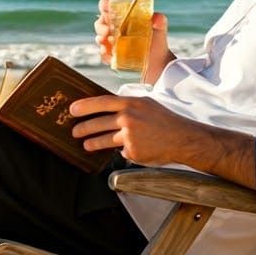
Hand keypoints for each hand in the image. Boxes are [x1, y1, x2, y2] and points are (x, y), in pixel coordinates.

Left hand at [69, 94, 255, 187]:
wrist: (183, 138)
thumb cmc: (164, 120)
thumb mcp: (145, 104)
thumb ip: (127, 106)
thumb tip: (105, 108)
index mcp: (131, 103)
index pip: (102, 102)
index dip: (85, 106)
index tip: (71, 110)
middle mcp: (129, 118)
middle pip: (98, 123)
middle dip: (83, 128)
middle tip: (74, 131)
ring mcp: (130, 136)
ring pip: (104, 140)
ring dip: (92, 143)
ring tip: (86, 144)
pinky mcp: (133, 152)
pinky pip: (122, 151)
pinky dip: (124, 151)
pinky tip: (131, 150)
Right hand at [93, 0, 174, 83]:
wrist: (158, 63)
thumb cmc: (157, 42)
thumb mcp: (160, 29)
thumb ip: (160, 20)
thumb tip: (157, 18)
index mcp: (123, 17)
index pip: (109, 6)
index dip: (104, 5)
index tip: (106, 8)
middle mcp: (115, 28)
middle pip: (100, 22)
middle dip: (100, 25)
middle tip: (107, 30)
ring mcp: (112, 42)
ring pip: (99, 38)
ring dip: (101, 39)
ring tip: (110, 42)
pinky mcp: (112, 56)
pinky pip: (103, 54)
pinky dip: (104, 53)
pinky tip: (109, 53)